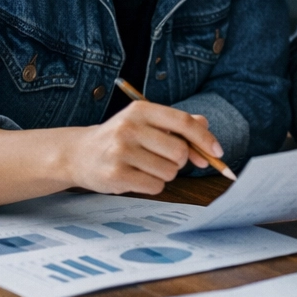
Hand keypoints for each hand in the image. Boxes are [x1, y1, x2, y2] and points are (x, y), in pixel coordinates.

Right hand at [62, 102, 221, 195]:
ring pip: (169, 172)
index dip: (205, 138)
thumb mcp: (146, 123)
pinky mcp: (115, 175)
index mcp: (141, 110)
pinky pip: (155, 186)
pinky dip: (153, 185)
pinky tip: (136, 177)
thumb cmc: (121, 138)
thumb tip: (206, 131)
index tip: (218, 152)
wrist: (79, 154)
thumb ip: (178, 124)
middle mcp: (129, 128)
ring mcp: (120, 152)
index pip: (183, 122)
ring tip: (144, 166)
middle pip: (180, 152)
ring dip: (165, 174)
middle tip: (163, 158)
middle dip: (179, 161)